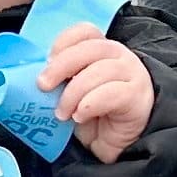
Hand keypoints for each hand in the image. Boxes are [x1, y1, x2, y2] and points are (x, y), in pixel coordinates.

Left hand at [37, 22, 155, 163]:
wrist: (114, 145)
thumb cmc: (92, 116)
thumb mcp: (71, 91)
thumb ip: (61, 78)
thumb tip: (38, 77)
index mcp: (102, 49)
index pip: (86, 31)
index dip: (64, 42)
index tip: (47, 61)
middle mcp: (119, 56)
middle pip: (91, 48)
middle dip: (61, 66)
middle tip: (43, 86)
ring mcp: (132, 75)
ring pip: (100, 71)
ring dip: (74, 93)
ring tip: (62, 113)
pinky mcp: (137, 97)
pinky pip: (112, 94)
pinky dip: (90, 104)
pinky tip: (80, 116)